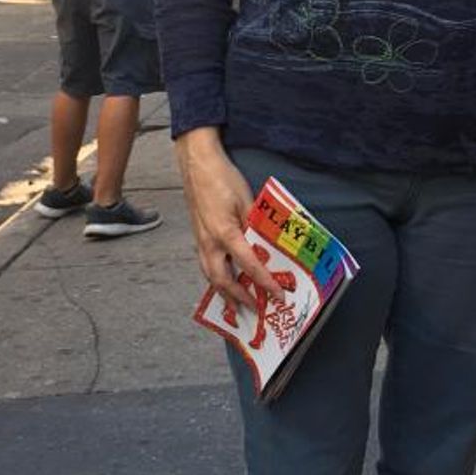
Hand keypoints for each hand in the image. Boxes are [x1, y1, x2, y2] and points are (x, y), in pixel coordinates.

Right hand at [174, 129, 284, 315]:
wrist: (198, 165)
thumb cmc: (223, 179)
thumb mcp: (247, 200)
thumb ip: (256, 224)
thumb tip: (266, 244)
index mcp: (225, 234)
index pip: (249, 265)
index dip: (264, 282)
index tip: (277, 294)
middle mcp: (209, 243)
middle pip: (223, 280)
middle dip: (239, 298)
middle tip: (255, 309)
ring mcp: (200, 241)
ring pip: (211, 275)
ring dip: (225, 292)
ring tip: (237, 305)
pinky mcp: (198, 236)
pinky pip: (207, 265)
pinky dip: (217, 278)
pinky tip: (225, 279)